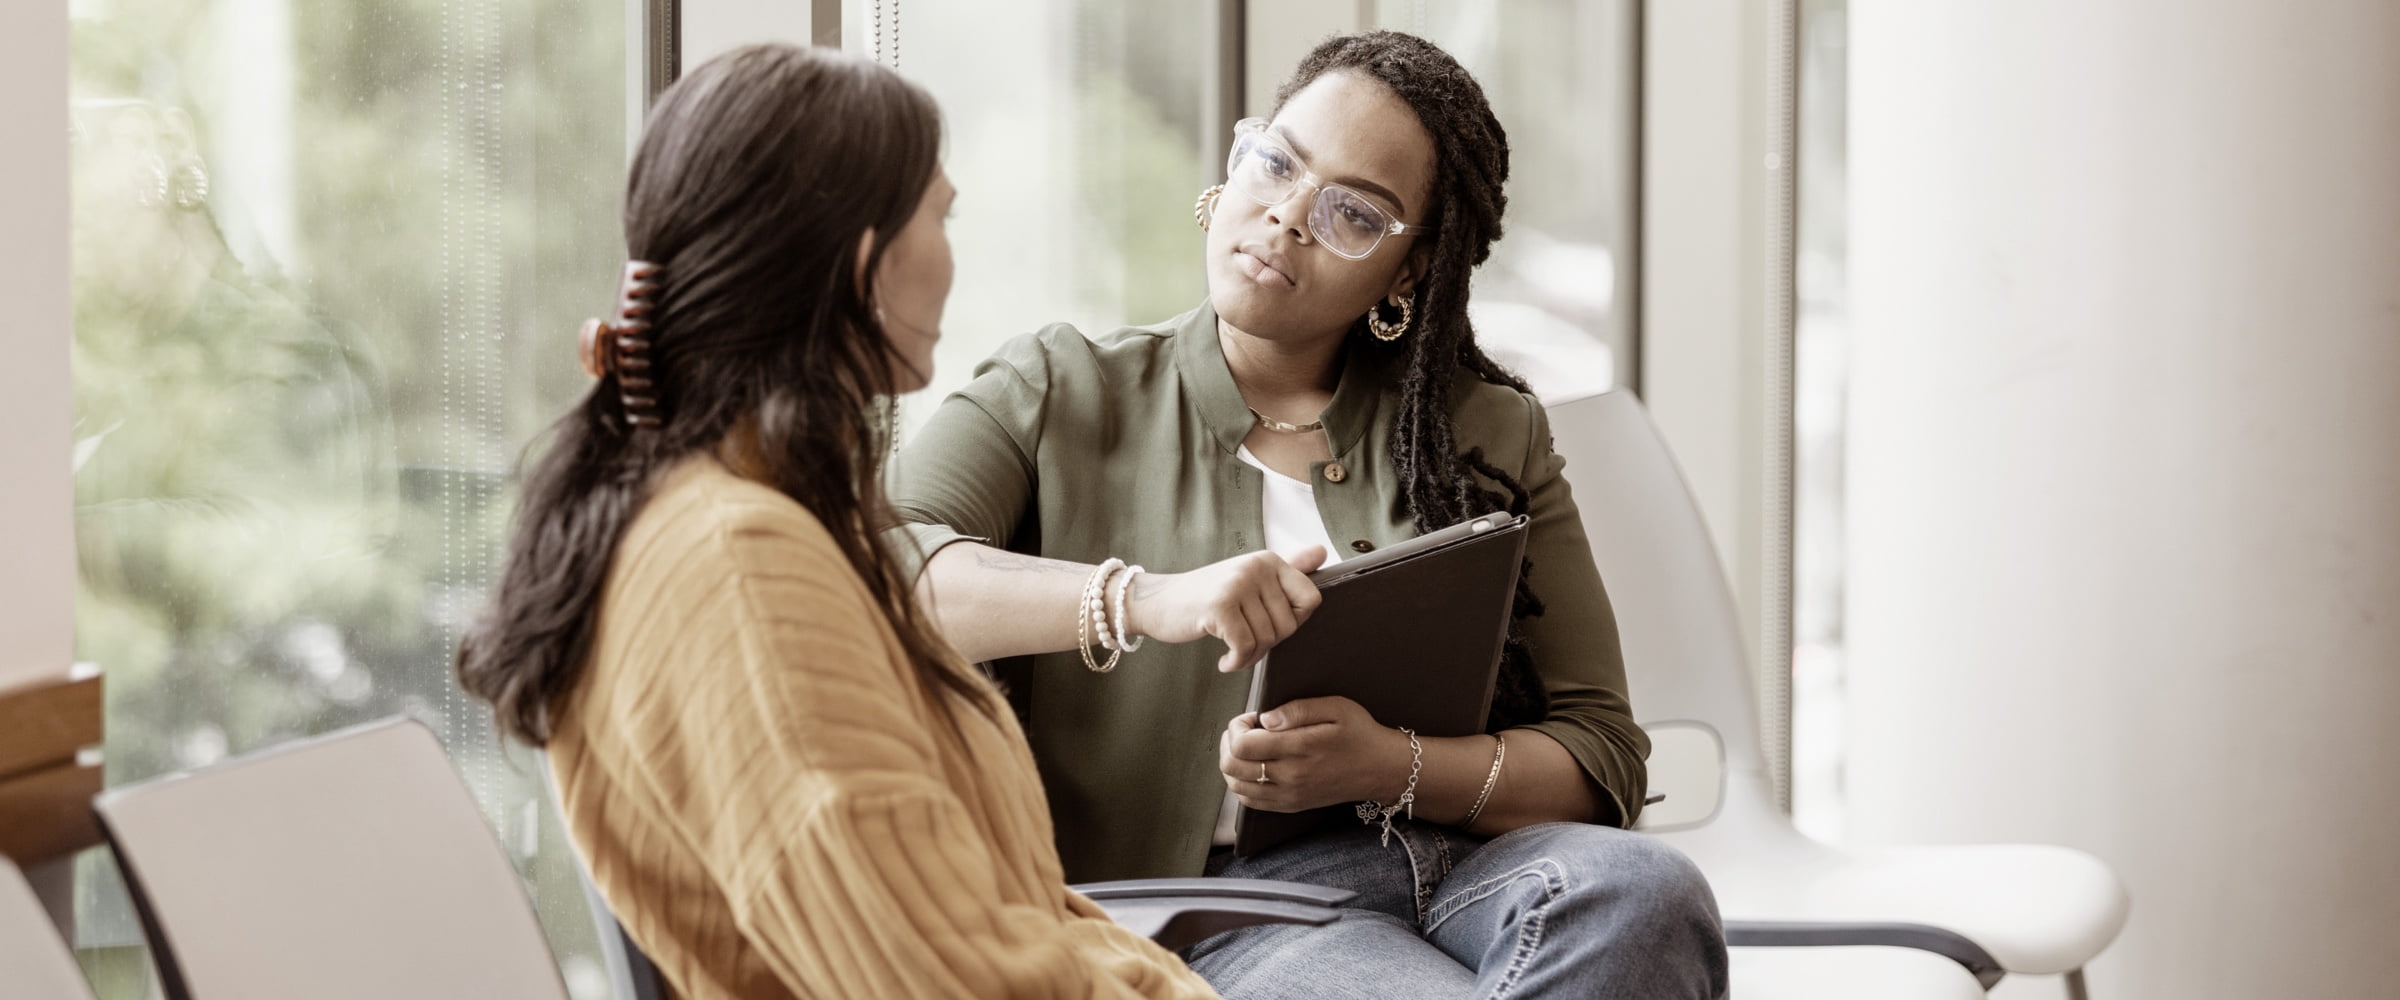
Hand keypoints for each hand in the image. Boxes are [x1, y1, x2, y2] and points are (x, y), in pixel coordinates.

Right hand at [1124, 546, 1326, 671]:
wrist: (1157, 603)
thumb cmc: (1207, 598)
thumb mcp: (1249, 580)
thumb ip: (1288, 569)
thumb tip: (1323, 551)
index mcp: (1269, 560)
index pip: (1311, 599)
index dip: (1293, 621)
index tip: (1269, 624)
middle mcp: (1256, 567)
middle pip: (1288, 626)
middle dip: (1267, 644)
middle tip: (1242, 642)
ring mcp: (1237, 585)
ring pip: (1267, 640)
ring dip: (1249, 657)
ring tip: (1231, 652)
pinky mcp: (1220, 606)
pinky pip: (1245, 648)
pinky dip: (1236, 663)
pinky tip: (1224, 661)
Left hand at [1219, 697, 1409, 812]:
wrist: (1381, 769)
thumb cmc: (1359, 733)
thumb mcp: (1336, 707)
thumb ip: (1298, 709)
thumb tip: (1265, 719)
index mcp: (1299, 749)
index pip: (1243, 745)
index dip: (1236, 728)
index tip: (1250, 718)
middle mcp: (1291, 777)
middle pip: (1233, 767)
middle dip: (1229, 743)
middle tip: (1243, 730)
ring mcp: (1290, 796)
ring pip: (1237, 787)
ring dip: (1232, 764)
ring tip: (1247, 747)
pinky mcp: (1292, 806)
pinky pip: (1251, 802)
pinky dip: (1241, 784)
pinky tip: (1253, 767)